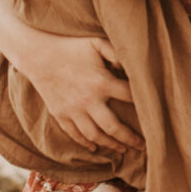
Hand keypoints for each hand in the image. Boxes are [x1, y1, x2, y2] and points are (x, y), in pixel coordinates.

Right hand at [21, 32, 133, 149]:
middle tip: (142, 146)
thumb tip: (132, 68)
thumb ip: (116, 52)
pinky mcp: (60, 114)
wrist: (37, 53)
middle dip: (130, 139)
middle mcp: (88, 100)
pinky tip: (96, 148)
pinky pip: (75, 134)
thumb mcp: (95, 42)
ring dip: (111, 144)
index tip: (153, 112)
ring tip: (123, 149)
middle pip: (114, 127)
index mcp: (101, 82)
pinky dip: (86, 143)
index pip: (129, 97)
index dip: (144, 104)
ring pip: (95, 136)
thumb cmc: (70, 45)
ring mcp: (73, 110)